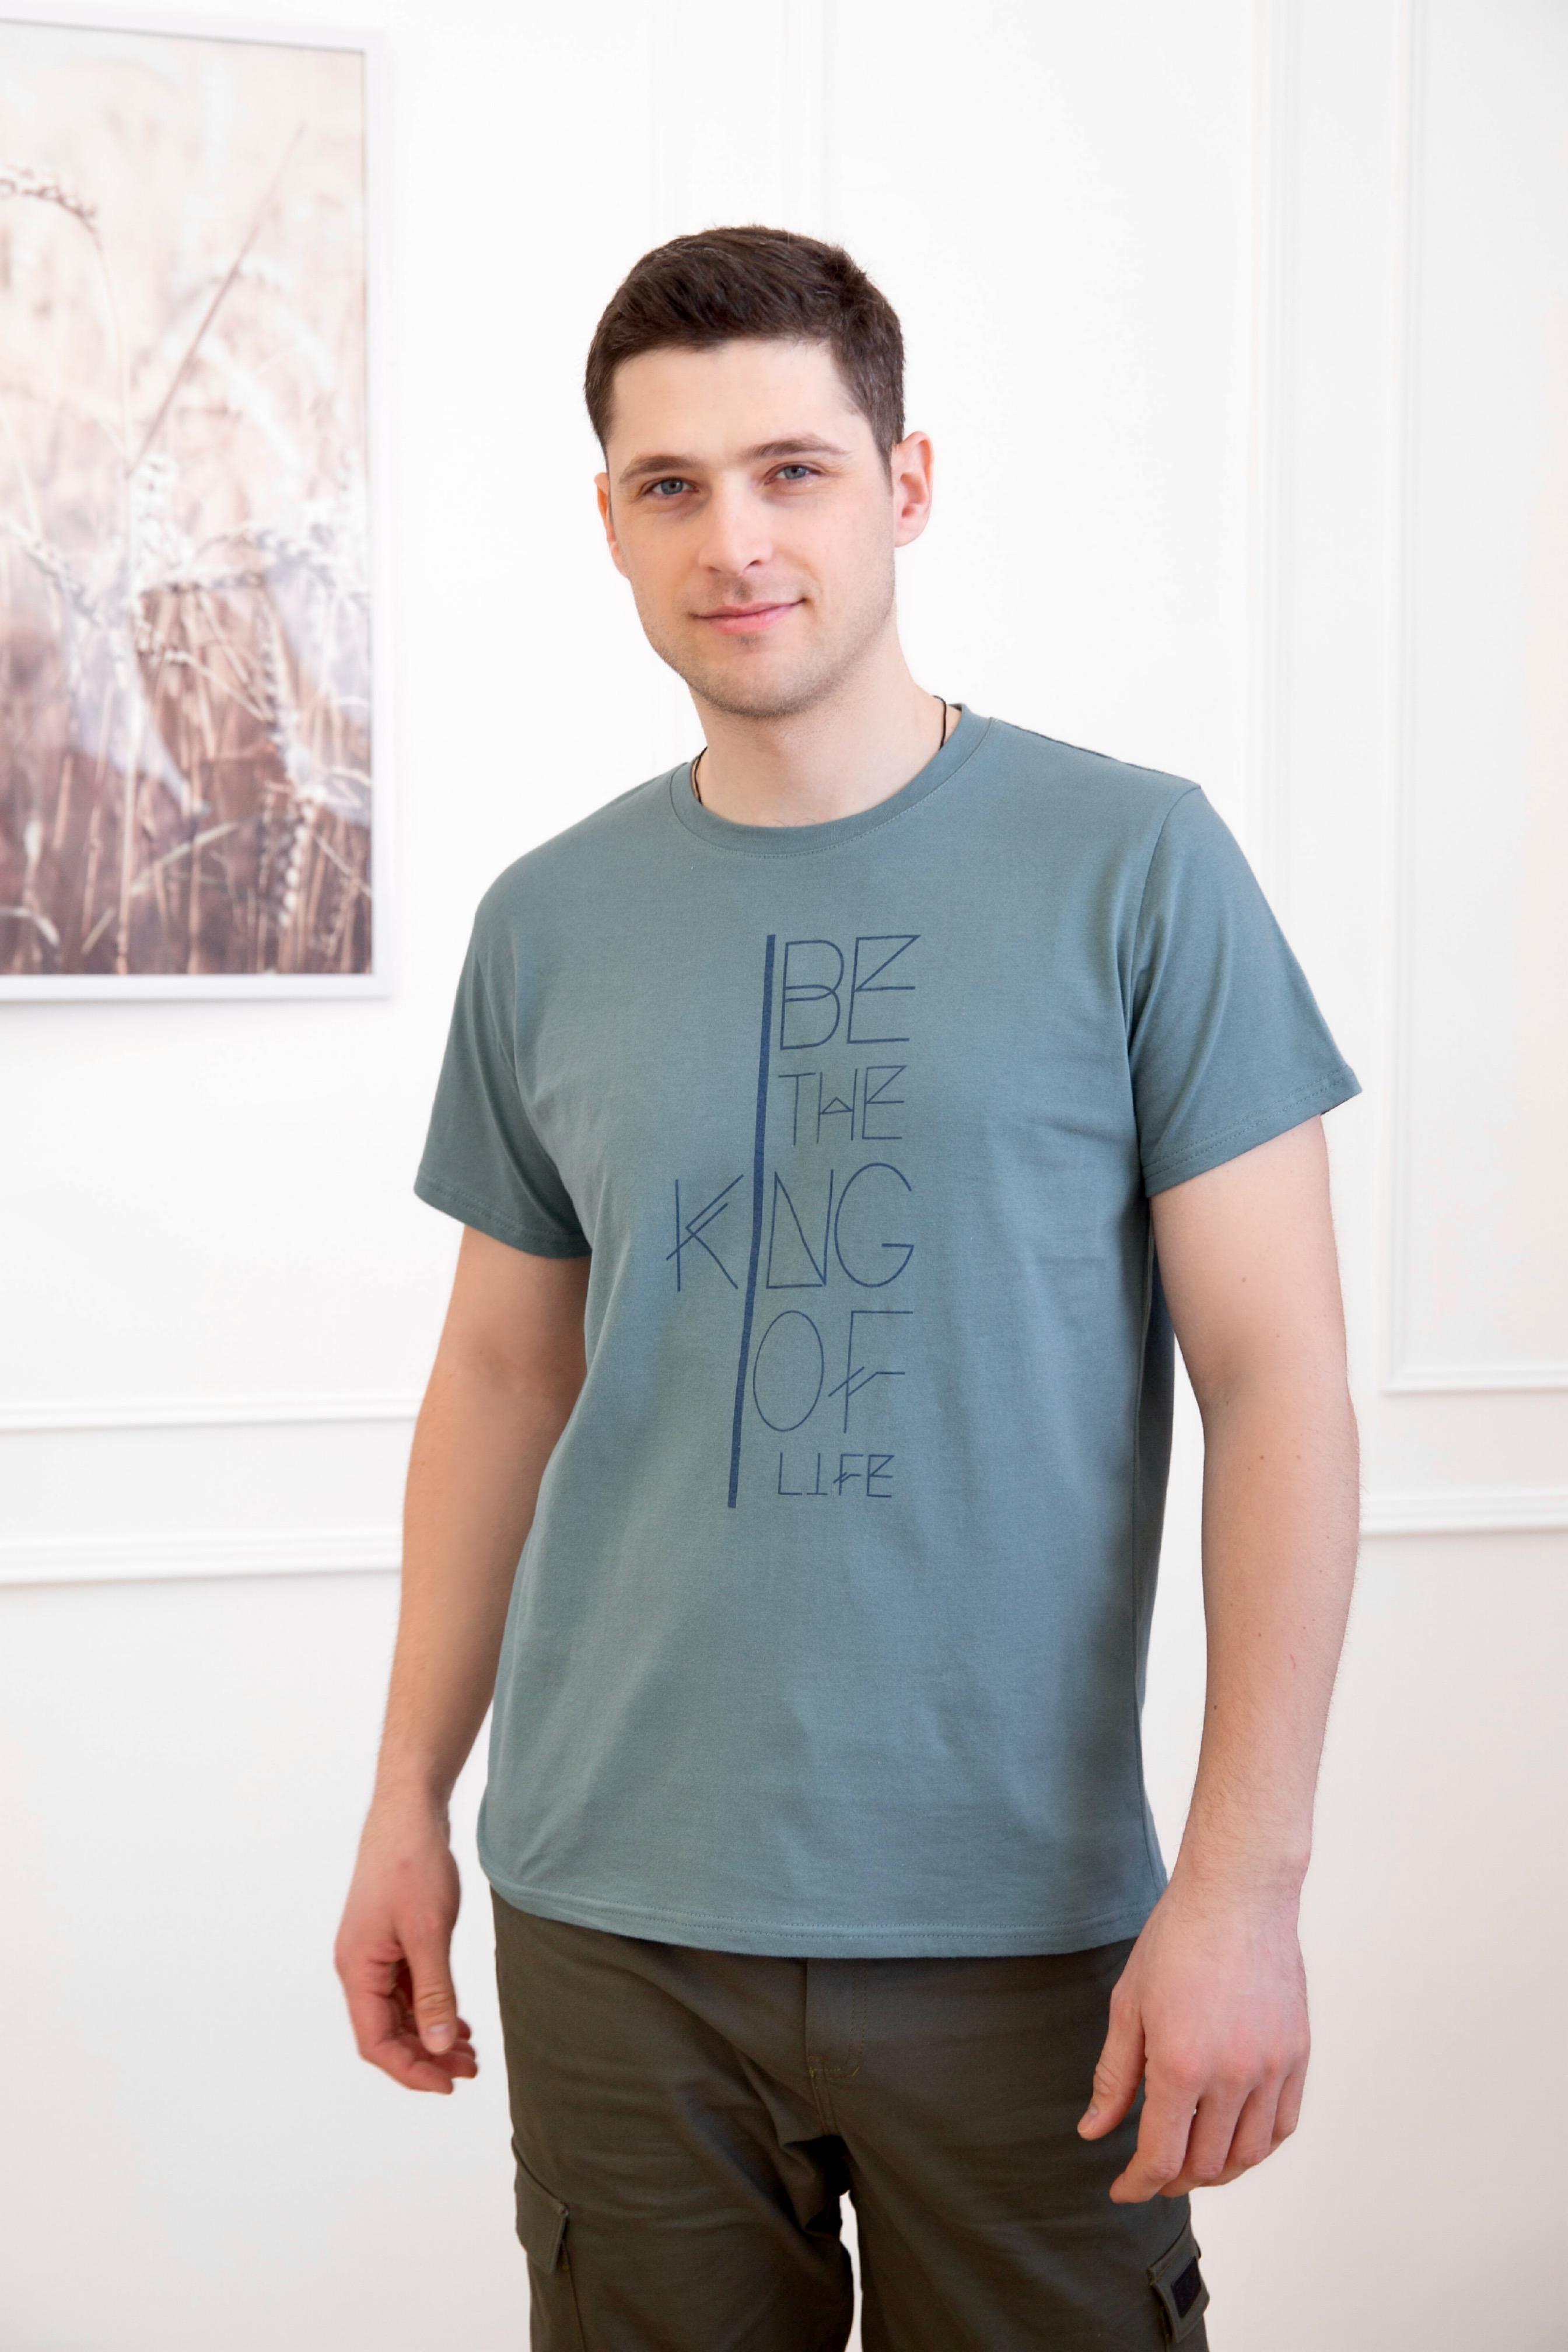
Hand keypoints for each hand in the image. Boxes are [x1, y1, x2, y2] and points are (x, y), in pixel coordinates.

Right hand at [334, 1799, 479, 2094]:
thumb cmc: (411, 1864)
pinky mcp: (391, 1940)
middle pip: (387, 2032)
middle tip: (469, 2070)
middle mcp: (360, 1967)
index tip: (448, 2084)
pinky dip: (431, 2008)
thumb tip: (435, 2047)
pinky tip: (458, 2020)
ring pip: (399, 2012)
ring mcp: (374, 1954)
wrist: (409, 1811)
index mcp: (357, 1969)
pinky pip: (407, 1989)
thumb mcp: (428, 1932)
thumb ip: (432, 1992)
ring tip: (469, 2052)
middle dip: (425, 2056)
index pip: (375, 2042)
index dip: (409, 2070)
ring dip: (430, 2035)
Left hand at [1076, 1869, 1309, 2199]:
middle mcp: (1232, 2076)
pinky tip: (1235, 2139)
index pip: (1161, 2157)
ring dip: (1218, 2171)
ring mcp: (1271, 2067)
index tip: (1122, 2189)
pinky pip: (1283, 2125)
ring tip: (1193, 2164)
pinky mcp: (1297, 2054)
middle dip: (1173, 2180)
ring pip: (1249, 2154)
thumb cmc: (1175, 1942)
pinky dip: (1259, 2146)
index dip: (1138, 2184)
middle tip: (1153, 2173)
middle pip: (1205, 2164)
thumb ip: (1113, 2077)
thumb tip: (1093, 2132)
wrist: (1237, 1895)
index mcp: (1181, 2065)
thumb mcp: (1128, 2006)